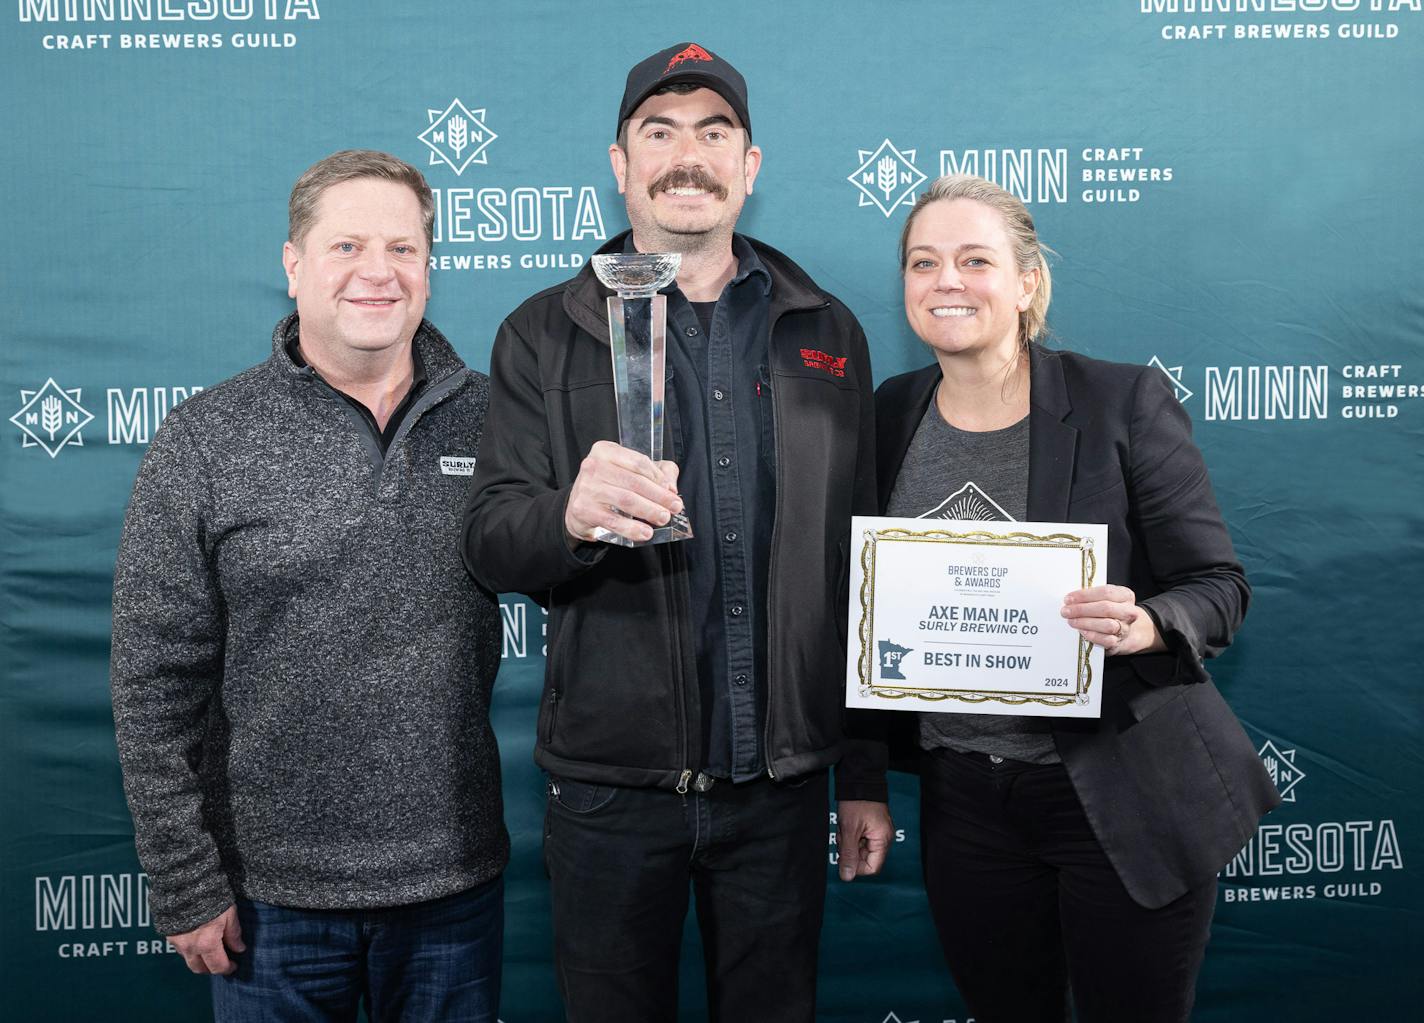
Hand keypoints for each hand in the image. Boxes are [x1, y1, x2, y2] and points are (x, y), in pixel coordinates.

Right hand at [170, 904, 243, 974]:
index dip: (228, 968)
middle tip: (222, 962)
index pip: (218, 966)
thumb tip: (239, 948)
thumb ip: (234, 934)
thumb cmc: (211, 898)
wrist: (185, 885)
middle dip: (212, 969)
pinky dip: (190, 950)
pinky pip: (180, 950)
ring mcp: (177, 943)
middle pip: (200, 969)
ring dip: (200, 960)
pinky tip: (198, 941)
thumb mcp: (229, 915)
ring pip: (189, 960)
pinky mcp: (169, 935)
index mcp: (207, 944)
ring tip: (211, 951)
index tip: (234, 965)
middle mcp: (190, 948)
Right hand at [564, 440, 682, 544]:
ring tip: (663, 518)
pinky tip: (645, 533)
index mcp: (605, 451)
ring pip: (627, 500)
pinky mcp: (584, 510)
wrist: (578, 508)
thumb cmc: (608, 486)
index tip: (672, 491)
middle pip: (635, 482)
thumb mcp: (629, 471)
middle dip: (659, 496)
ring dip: (650, 511)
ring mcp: (587, 488)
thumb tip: (671, 488)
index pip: (639, 462)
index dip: (660, 478)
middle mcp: (593, 466)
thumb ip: (656, 472)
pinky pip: (614, 520)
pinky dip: (632, 528)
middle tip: (674, 507)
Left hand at [836, 800, 893, 880]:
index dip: (856, 866)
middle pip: (864, 858)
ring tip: (844, 828)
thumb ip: (849, 855)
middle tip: (843, 836)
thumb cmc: (857, 802)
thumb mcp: (850, 830)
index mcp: (882, 840)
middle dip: (850, 850)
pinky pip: (859, 839)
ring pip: (859, 848)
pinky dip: (850, 835)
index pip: (872, 868)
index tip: (844, 856)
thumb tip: (847, 877)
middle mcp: (883, 839)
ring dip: (848, 842)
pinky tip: (846, 825)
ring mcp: (877, 833)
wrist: (859, 781)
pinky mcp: (871, 827)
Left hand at [1061, 584, 1163, 655]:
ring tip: (1071, 621)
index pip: (1106, 592)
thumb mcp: (1105, 598)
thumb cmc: (1110, 611)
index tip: (1069, 598)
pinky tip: (1082, 631)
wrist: (1125, 631)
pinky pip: (1106, 640)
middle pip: (1105, 608)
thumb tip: (1071, 599)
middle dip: (1082, 609)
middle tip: (1066, 611)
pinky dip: (1092, 635)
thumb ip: (1091, 596)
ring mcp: (1125, 628)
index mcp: (1125, 595)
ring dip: (1085, 623)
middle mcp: (1128, 611)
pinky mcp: (1118, 642)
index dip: (1085, 595)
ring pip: (1107, 625)